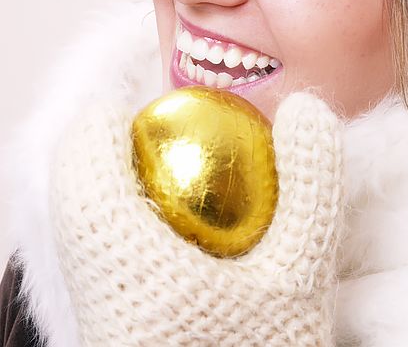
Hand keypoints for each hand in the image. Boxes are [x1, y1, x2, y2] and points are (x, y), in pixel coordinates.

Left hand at [51, 91, 344, 345]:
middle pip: (71, 205)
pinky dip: (110, 218)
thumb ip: (310, 188)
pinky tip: (160, 221)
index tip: (120, 107)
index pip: (84, 188)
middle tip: (140, 133)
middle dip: (97, 155)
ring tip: (150, 168)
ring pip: (76, 231)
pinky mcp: (106, 325)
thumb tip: (305, 109)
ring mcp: (98, 317)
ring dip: (102, 186)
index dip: (92, 134)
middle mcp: (99, 302)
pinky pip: (89, 255)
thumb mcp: (303, 275)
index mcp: (134, 279)